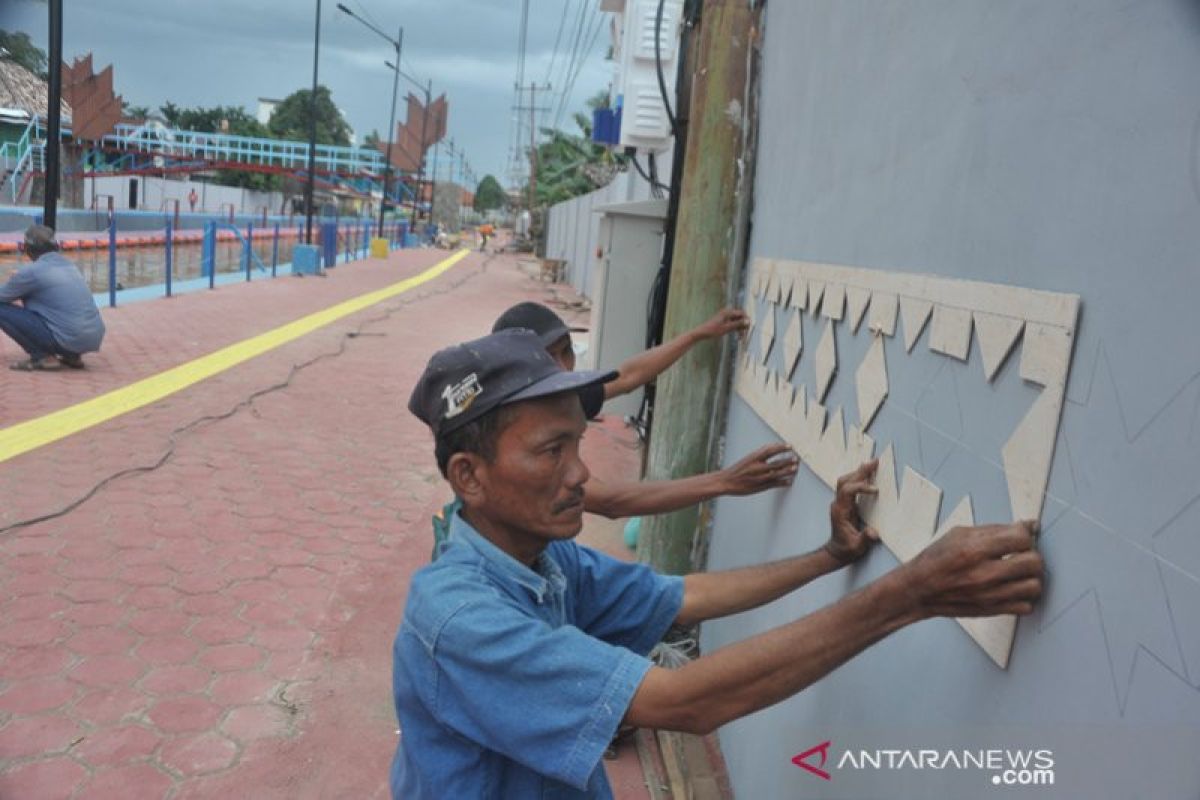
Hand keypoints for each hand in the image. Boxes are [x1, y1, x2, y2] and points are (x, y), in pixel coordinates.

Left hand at [695, 308, 749, 339]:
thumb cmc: (713, 330)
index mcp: (728, 312)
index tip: (749, 328)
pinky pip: (733, 324)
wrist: (702, 333)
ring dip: (740, 328)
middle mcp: (727, 312)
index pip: (742, 313)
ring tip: (741, 337)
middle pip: (740, 317)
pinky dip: (736, 329)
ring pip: (737, 321)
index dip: (747, 320)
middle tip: (745, 334)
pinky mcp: (724, 321)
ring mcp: (725, 317)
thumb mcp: (727, 328)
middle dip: (744, 325)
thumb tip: (748, 321)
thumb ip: (738, 324)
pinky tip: (738, 336)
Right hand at [718, 443, 798, 495]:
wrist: (726, 482)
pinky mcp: (759, 487)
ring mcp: (758, 478)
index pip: (770, 450)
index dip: (781, 447)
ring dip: (787, 471)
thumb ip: (759, 456)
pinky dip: (782, 483)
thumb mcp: (747, 459)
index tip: (790, 446)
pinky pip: (774, 484)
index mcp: (753, 458)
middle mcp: (756, 467)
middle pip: (776, 463)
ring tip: (795, 468)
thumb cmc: (737, 470)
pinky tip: (789, 482)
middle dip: (787, 460)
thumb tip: (772, 450)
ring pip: (777, 474)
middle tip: (796, 458)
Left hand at [824, 460, 879, 564]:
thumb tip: (873, 533)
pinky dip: (859, 478)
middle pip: (845, 481)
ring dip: (859, 472)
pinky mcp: (845, 504)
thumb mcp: (856, 547)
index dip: (861, 487)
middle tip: (875, 462)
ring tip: (873, 465)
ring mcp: (840, 503)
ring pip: (846, 481)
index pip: (847, 491)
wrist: (837, 552)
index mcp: (840, 512)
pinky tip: (868, 475)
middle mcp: (838, 504)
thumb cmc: (846, 549)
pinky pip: (850, 486)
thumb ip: (864, 539)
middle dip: (860, 471)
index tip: (875, 490)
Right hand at [903, 521, 1043, 617]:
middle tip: (1021, 553)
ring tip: (1019, 572)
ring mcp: (990, 595)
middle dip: (1031, 554)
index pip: (1021, 538)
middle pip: (1034, 562)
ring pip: (1035, 586)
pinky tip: (1013, 588)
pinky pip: (1026, 606)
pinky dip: (1024, 597)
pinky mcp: (992, 610)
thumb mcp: (959, 534)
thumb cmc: (936, 560)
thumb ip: (995, 529)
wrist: (919, 590)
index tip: (1020, 535)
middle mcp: (984, 574)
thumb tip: (1029, 525)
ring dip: (1030, 577)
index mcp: (974, 549)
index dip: (1025, 534)